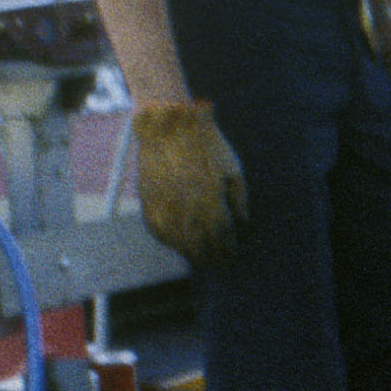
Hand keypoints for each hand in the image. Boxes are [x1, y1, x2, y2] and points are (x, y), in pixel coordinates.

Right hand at [130, 99, 242, 263]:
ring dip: (190, 254)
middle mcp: (187, 208)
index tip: (232, 257)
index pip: (222, 237)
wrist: (168, 125)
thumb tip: (242, 224)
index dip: (228, 251)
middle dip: (211, 258)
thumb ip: (238, 200)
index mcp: (211, 201)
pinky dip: (169, 241)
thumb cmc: (206, 145)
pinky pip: (158, 230)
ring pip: (178, 242)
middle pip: (200, 245)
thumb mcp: (232, 169)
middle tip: (218, 264)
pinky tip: (178, 244)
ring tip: (200, 260)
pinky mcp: (148, 201)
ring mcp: (165, 206)